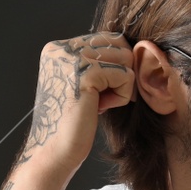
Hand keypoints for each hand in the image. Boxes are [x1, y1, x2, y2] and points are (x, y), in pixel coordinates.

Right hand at [14, 31, 135, 176]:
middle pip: (120, 44)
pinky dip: (122, 96)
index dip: (116, 65)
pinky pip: (126, 76)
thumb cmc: (73, 122)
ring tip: (101, 104)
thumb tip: (134, 48)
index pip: (108, 38)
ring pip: (126, 58)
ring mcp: (73, 58)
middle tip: (106, 98)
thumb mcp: (83, 83)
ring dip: (122, 86)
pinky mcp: (86, 73)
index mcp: (59, 48)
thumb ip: (97, 62)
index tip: (102, 92)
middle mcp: (63, 48)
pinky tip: (101, 109)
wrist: (56, 150)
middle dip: (122, 73)